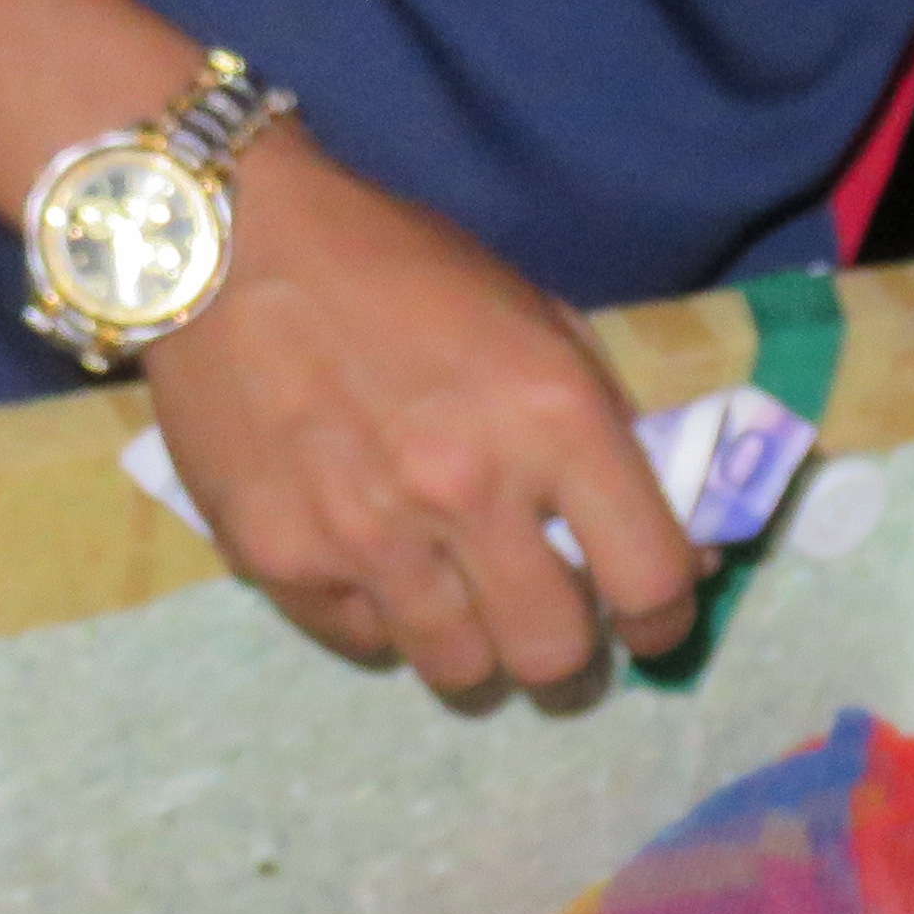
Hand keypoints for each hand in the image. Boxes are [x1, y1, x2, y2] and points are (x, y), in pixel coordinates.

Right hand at [144, 135, 700, 696]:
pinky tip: (373, 556)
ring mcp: (366, 534)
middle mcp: (464, 487)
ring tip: (461, 597)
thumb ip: (614, 432)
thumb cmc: (403, 271)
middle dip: (568, 654)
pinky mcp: (281, 558)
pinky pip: (364, 639)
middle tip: (551, 623)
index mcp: (553, 417)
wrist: (230, 242)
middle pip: (554, 657)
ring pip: (460, 671)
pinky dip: (384, 616)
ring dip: (476, 645)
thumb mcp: (540, 321)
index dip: (666, 621)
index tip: (651, 626)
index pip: (651, 578)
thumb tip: (683, 546)